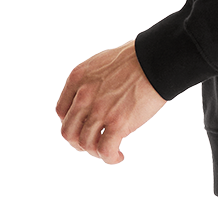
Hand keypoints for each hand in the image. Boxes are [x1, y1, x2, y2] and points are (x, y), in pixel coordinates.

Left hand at [56, 39, 166, 163]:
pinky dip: (110, 158)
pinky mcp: (118, 123)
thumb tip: (91, 100)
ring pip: (85, 144)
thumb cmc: (136, 58)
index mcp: (78, 79)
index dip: (71, 123)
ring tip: (108, 151)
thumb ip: (89, 81)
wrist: (156, 59)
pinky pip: (105, 150)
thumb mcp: (100, 63)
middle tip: (92, 143)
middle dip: (79, 142)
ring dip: (95, 152)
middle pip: (69, 131)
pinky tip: (118, 156)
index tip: (82, 127)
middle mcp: (84, 96)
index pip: (61, 111)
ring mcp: (100, 110)